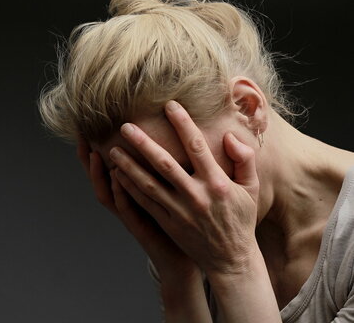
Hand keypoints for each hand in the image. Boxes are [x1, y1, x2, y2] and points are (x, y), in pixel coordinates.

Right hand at [76, 137, 199, 282]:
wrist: (184, 256)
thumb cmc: (182, 222)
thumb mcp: (170, 189)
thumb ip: (167, 165)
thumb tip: (173, 135)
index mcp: (129, 191)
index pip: (106, 167)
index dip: (95, 149)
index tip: (88, 128)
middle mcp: (125, 201)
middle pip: (98, 178)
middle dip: (87, 158)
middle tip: (81, 137)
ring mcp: (130, 215)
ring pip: (107, 193)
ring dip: (99, 174)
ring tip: (94, 154)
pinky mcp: (139, 228)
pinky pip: (125, 209)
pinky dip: (120, 193)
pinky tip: (117, 177)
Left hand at [108, 100, 259, 275]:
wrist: (231, 259)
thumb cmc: (240, 219)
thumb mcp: (252, 188)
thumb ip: (245, 159)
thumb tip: (228, 136)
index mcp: (217, 183)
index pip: (196, 147)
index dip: (182, 124)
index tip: (169, 105)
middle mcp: (196, 196)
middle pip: (164, 163)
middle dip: (143, 143)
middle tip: (125, 126)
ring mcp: (179, 211)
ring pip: (148, 184)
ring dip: (129, 166)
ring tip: (112, 149)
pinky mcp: (168, 223)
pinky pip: (145, 203)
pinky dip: (130, 188)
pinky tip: (117, 174)